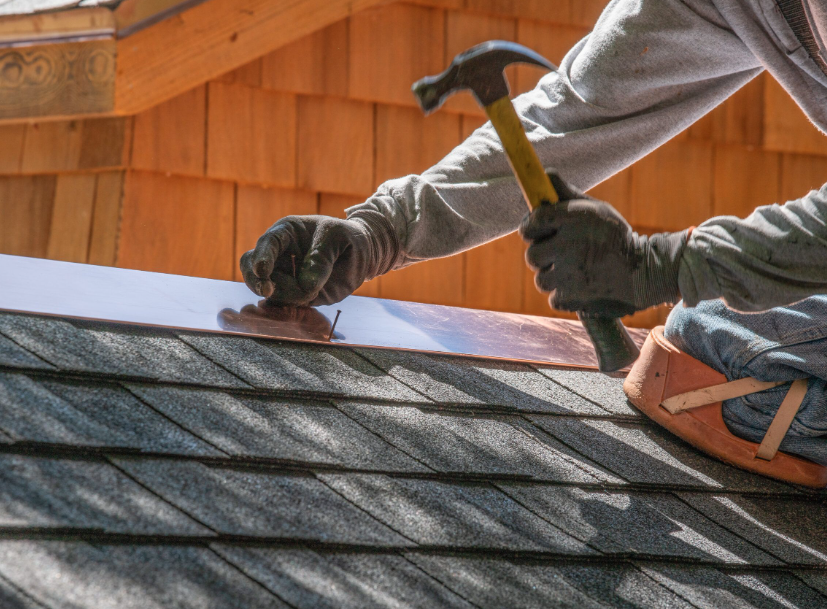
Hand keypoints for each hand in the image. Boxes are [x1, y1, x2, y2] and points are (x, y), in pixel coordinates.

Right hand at [240, 212, 398, 306]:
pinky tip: (304, 303)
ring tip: (313, 292)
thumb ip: (322, 257)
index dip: (261, 257)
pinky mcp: (293, 295)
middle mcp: (279, 255)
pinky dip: (287, 308)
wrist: (362, 255)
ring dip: (286, 296)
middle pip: (251, 267)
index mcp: (286, 233)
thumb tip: (305, 284)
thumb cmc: (347, 238)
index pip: (267, 243)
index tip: (262, 271)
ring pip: (267, 290)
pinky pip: (281, 305)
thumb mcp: (339, 238)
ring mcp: (284, 276)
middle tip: (268, 291)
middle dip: (256, 280)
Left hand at [519, 174, 687, 317]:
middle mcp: (567, 245)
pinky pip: (554, 298)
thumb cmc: (616, 237)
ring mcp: (568, 274)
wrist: (645, 272)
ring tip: (575, 271)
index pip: (533, 221)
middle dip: (542, 255)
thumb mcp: (596, 210)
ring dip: (554, 277)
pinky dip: (565, 295)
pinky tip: (581, 286)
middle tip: (560, 254)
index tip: (537, 230)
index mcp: (572, 219)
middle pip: (532, 255)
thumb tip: (546, 174)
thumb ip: (567, 195)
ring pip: (541, 279)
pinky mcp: (571, 296)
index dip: (531, 227)